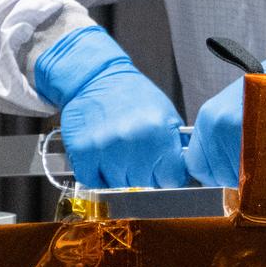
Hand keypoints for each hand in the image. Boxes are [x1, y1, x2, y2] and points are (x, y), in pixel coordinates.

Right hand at [33, 25, 186, 188]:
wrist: (94, 79)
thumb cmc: (133, 96)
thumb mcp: (166, 114)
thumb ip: (176, 147)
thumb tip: (184, 176)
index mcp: (158, 132)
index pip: (172, 180)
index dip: (168, 177)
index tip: (163, 171)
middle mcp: (132, 142)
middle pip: (146, 186)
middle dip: (145, 176)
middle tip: (138, 155)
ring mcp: (105, 149)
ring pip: (120, 187)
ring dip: (121, 177)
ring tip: (119, 153)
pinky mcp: (82, 153)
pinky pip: (95, 183)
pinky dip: (99, 176)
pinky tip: (102, 156)